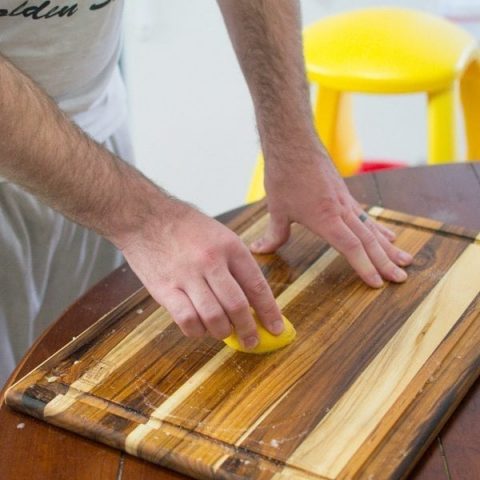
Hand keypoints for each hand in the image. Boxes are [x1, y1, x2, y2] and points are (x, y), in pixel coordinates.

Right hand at [118, 197, 282, 348]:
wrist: (144, 216)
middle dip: (249, 329)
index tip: (276, 328)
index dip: (269, 311)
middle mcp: (211, 262)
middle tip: (252, 340)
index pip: (256, 286)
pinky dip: (197, 331)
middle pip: (237, 306)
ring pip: (214, 318)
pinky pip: (187, 320)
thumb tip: (251, 297)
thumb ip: (236, 264)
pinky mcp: (164, 289)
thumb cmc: (184, 226)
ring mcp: (187, 276)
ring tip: (224, 333)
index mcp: (229, 247)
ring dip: (223, 332)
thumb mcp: (219, 234)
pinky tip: (200, 327)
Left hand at [251, 146, 412, 287]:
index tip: (377, 284)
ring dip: (388, 247)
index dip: (365, 267)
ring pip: (372, 228)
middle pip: (369, 240)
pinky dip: (378, 229)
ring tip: (405, 261)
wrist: (293, 141)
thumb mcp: (276, 208)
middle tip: (401, 279)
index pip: (351, 247)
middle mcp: (341, 210)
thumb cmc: (284, 174)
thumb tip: (258, 250)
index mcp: (326, 218)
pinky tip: (389, 236)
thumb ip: (273, 234)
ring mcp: (346, 201)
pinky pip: (366, 216)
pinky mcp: (345, 193)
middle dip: (385, 262)